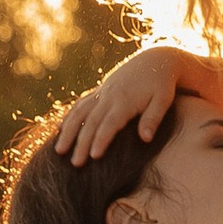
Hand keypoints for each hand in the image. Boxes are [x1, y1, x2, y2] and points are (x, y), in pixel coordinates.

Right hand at [52, 46, 195, 161]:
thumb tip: (145, 139)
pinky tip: (60, 130)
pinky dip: (69, 117)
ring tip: (59, 151)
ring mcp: (101, 92)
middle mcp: (109, 96)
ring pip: (79, 112)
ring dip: (68, 131)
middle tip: (75, 164)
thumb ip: (153, 118)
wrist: (154, 59)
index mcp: (125, 100)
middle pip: (91, 121)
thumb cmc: (162, 83)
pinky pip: (80, 104)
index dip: (101, 139)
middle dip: (81, 143)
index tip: (93, 157)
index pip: (110, 123)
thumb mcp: (163, 99)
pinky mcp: (99, 91)